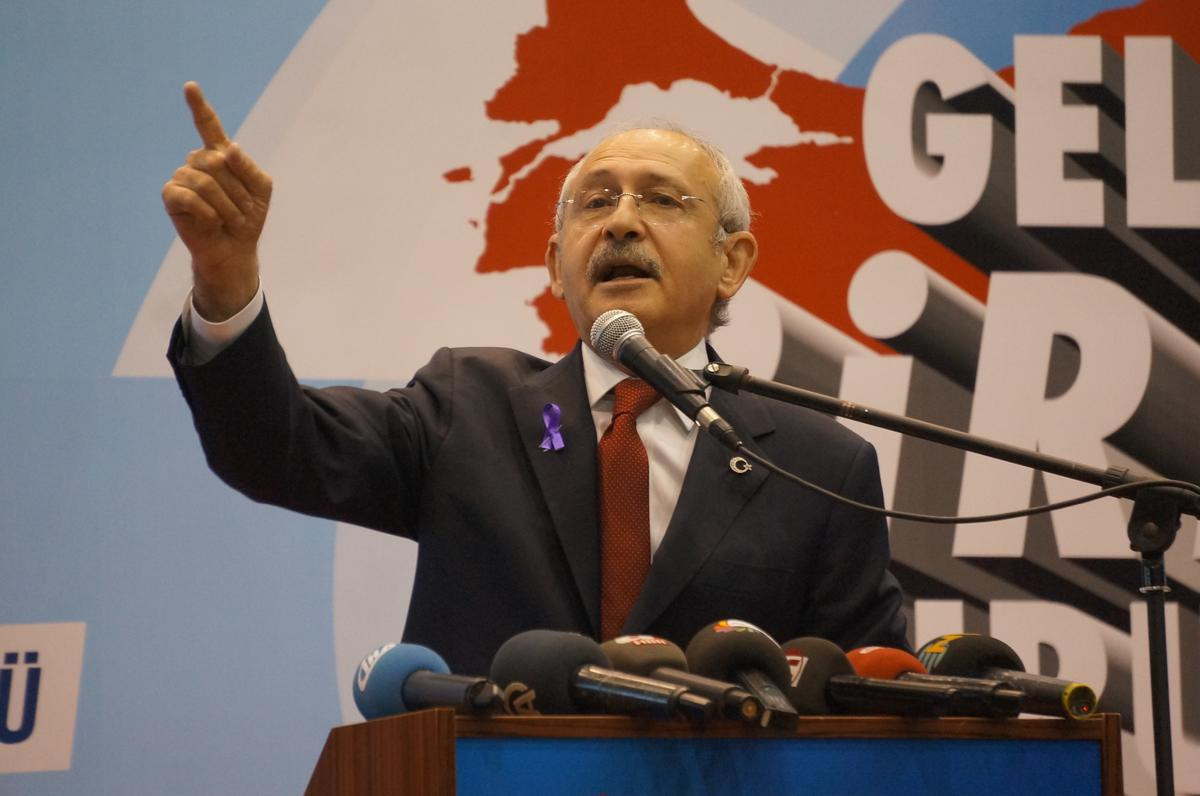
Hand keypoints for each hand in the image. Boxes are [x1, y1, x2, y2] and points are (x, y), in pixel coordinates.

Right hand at [161, 82, 272, 320]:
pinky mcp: (171, 196)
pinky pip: (188, 195)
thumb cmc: (249, 218)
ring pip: (204, 179)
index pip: (209, 126)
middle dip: (236, 190)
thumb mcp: (262, 191)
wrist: (235, 248)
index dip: (199, 107)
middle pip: (216, 160)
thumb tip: (229, 149)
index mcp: (222, 156)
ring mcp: (182, 177)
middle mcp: (199, 161)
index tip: (190, 86)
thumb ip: (249, 168)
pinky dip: (206, 212)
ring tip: (229, 220)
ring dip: (226, 205)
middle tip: (242, 212)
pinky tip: (212, 222)